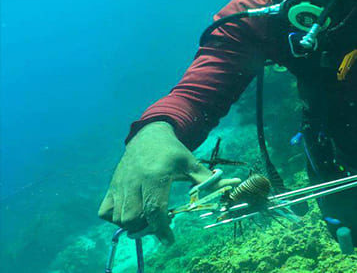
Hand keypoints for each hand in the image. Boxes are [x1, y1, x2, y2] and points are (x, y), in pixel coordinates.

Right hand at [98, 121, 239, 243]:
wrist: (149, 135)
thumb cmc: (173, 152)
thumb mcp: (191, 163)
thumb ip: (208, 179)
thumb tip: (233, 184)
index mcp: (155, 175)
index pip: (154, 209)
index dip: (161, 229)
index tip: (169, 240)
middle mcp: (134, 181)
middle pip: (133, 218)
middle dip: (146, 228)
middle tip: (160, 224)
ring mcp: (120, 184)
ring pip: (119, 217)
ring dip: (133, 224)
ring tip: (147, 218)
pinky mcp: (111, 186)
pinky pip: (105, 212)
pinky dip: (115, 218)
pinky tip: (131, 212)